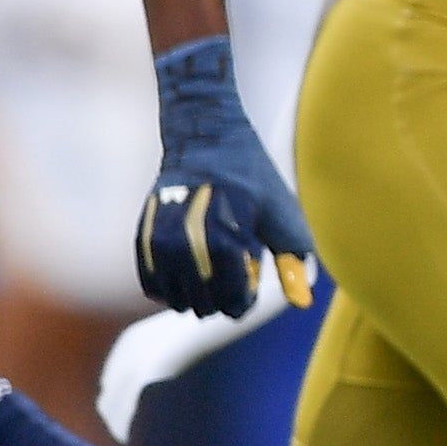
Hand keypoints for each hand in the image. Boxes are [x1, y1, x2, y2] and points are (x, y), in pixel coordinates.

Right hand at [135, 36, 318, 318]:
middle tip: (232, 272)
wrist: (205, 139)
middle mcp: (187, 246)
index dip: (246, 300)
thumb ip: (291, 262)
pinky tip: (188, 270)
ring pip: (177, 300)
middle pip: (205, 306)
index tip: (251, 280)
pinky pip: (154, 286)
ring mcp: (161, 243)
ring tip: (212, 269)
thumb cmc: (252, 179)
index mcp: (225, 242)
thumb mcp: (281, 217)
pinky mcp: (144, 238)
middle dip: (223, 298)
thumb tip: (302, 302)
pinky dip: (171, 287)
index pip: (233, 303)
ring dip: (196, 296)